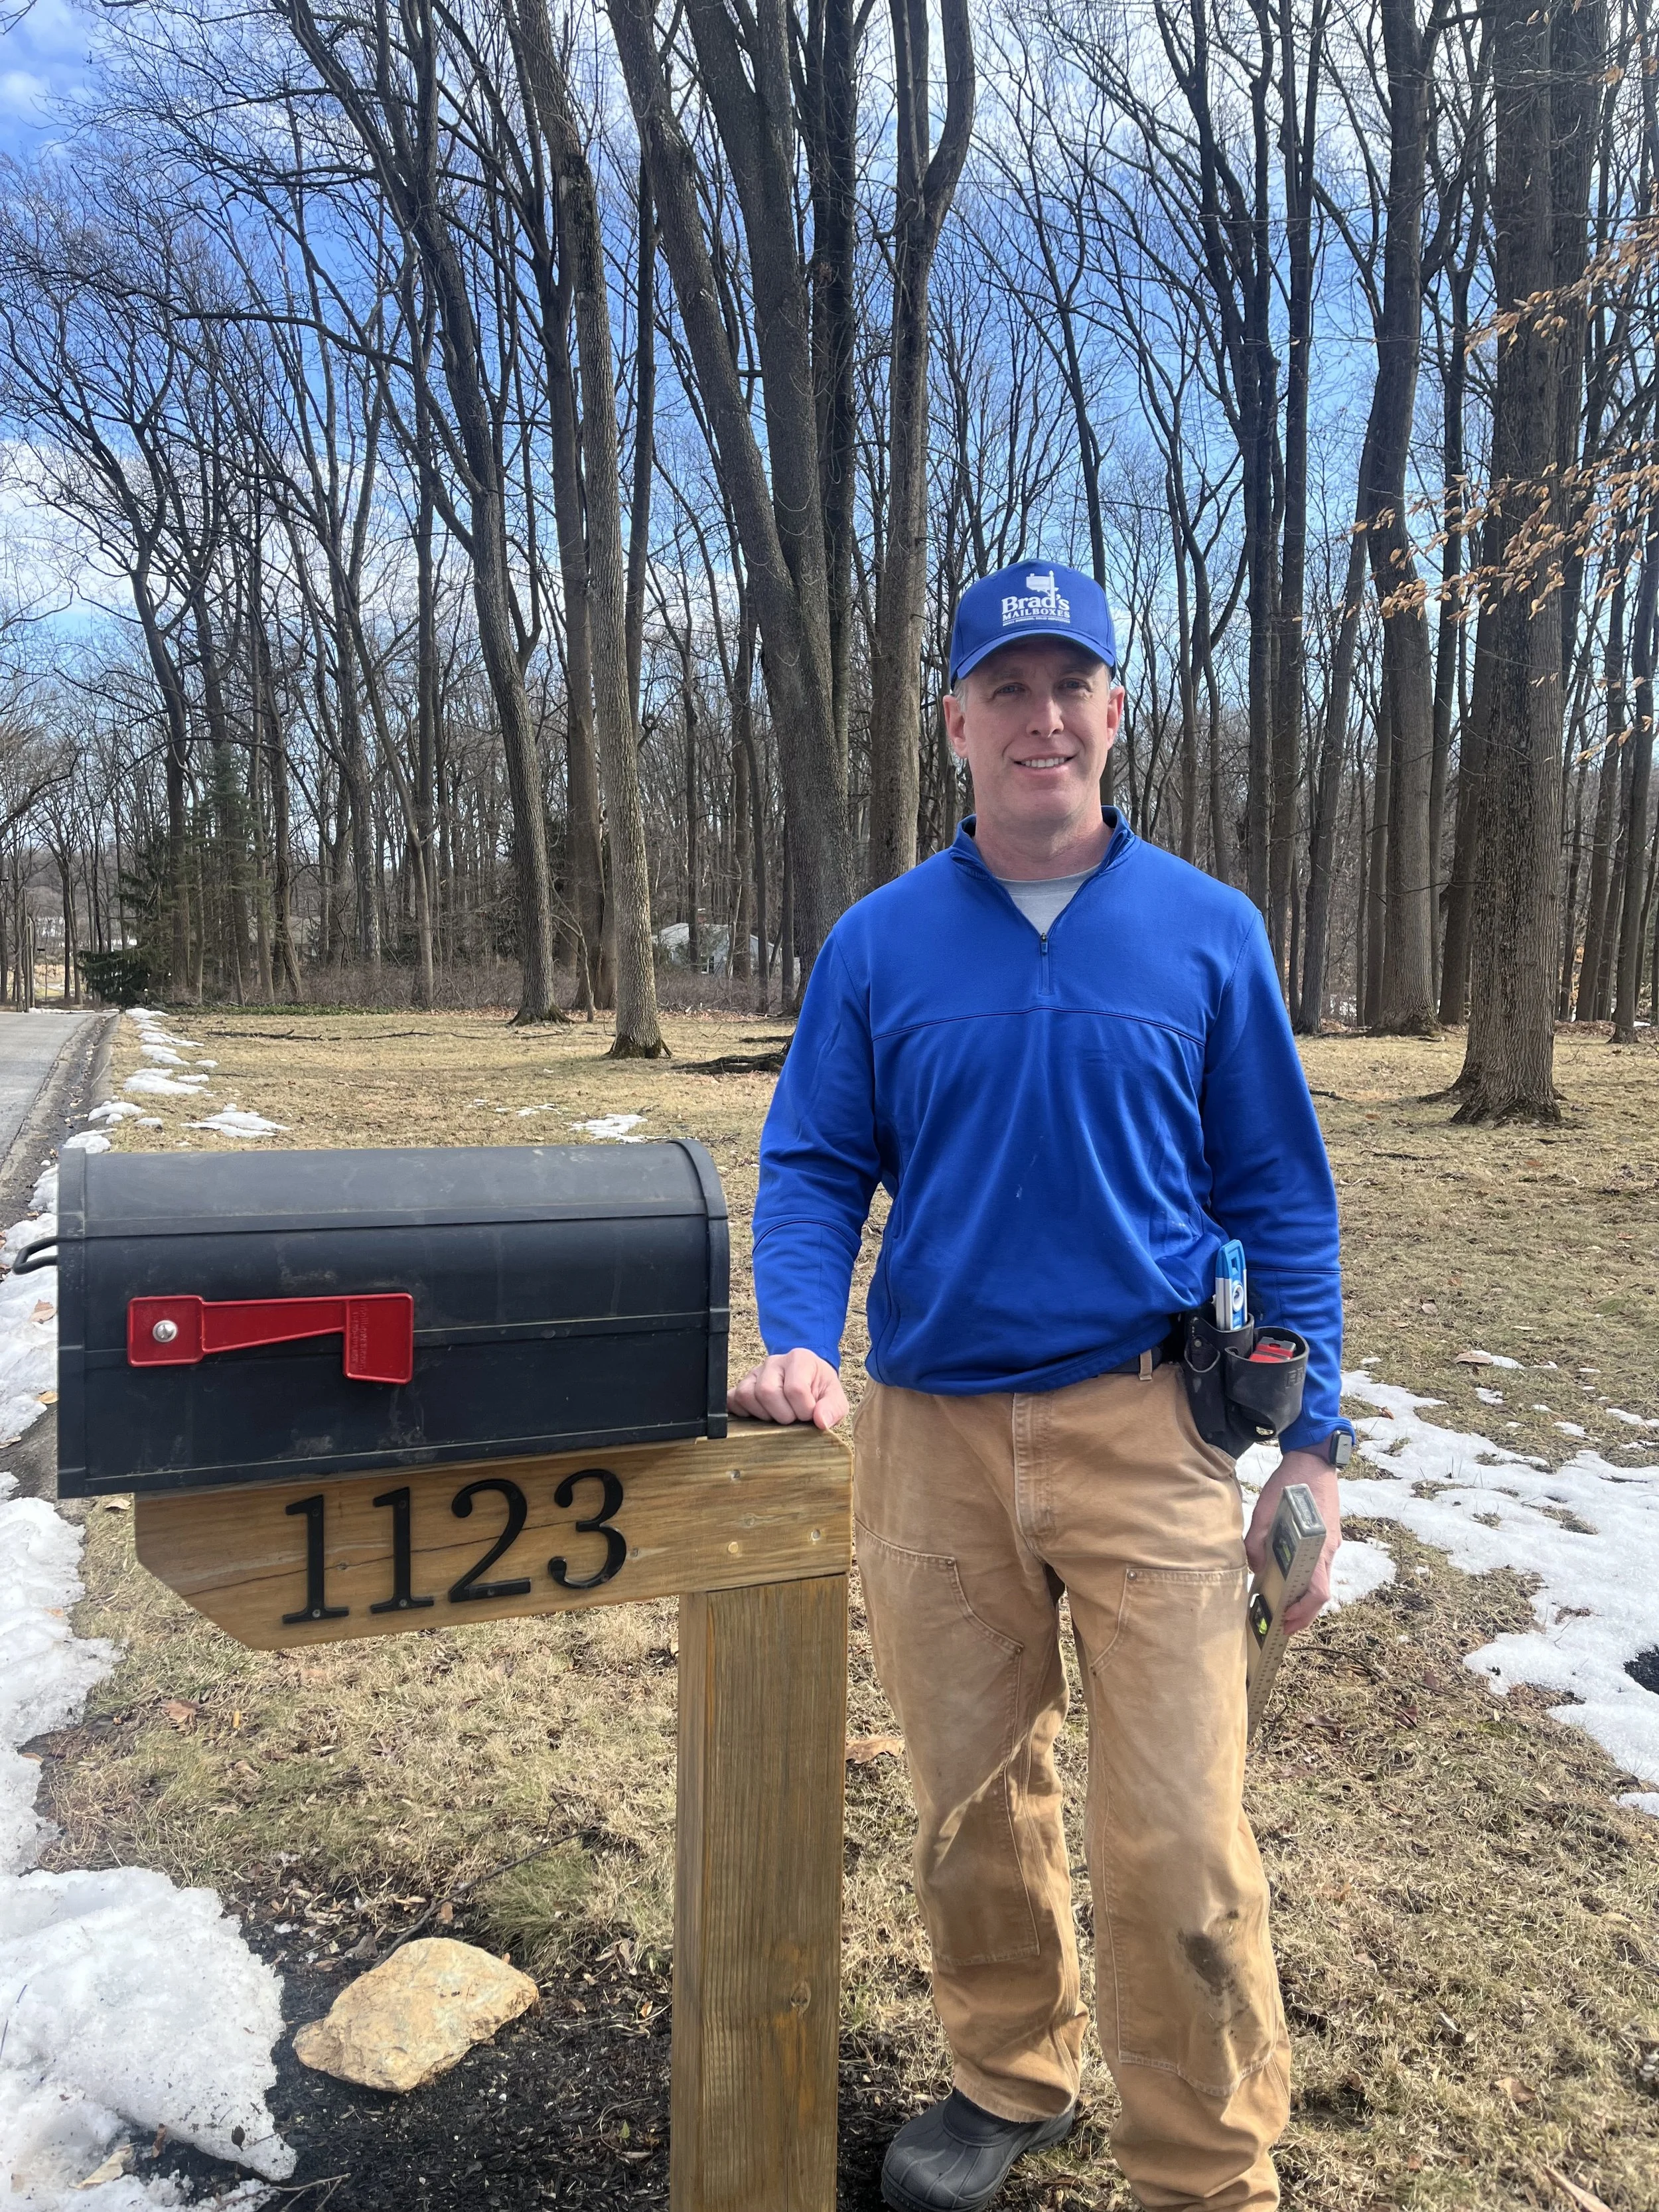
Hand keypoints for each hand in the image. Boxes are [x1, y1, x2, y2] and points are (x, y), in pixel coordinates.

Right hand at [728, 1348, 848, 1429]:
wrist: (808, 1380)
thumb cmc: (819, 1389)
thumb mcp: (835, 1397)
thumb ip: (833, 1408)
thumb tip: (820, 1421)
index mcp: (799, 1359)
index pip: (795, 1388)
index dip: (803, 1410)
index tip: (810, 1415)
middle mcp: (773, 1362)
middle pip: (767, 1391)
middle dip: (783, 1415)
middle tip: (793, 1418)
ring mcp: (754, 1373)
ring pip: (746, 1395)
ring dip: (764, 1415)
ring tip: (778, 1416)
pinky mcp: (742, 1385)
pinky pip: (732, 1399)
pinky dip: (743, 1412)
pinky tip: (759, 1417)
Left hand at [1244, 1448, 1342, 1633]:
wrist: (1315, 1459)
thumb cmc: (1292, 1483)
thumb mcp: (1265, 1508)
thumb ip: (1256, 1539)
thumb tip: (1253, 1567)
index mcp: (1317, 1547)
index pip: (1317, 1592)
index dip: (1303, 1613)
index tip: (1286, 1624)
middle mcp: (1328, 1550)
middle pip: (1320, 1593)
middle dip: (1302, 1613)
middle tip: (1281, 1624)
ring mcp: (1330, 1544)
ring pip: (1319, 1580)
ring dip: (1303, 1597)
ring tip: (1281, 1604)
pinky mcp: (1327, 1536)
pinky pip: (1318, 1565)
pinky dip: (1305, 1579)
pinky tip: (1287, 1575)